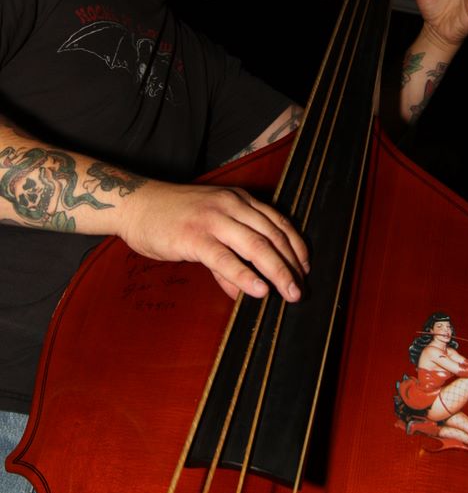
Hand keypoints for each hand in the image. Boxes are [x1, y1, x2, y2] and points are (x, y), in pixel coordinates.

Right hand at [119, 181, 308, 301]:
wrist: (136, 205)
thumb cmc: (171, 217)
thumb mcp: (206, 230)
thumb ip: (227, 260)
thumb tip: (243, 291)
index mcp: (238, 200)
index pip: (277, 222)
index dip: (296, 246)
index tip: (305, 268)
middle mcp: (231, 205)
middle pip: (273, 235)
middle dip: (291, 264)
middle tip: (301, 289)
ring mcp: (213, 219)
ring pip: (256, 245)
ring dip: (277, 271)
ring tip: (288, 292)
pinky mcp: (194, 237)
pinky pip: (225, 258)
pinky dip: (245, 275)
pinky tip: (258, 290)